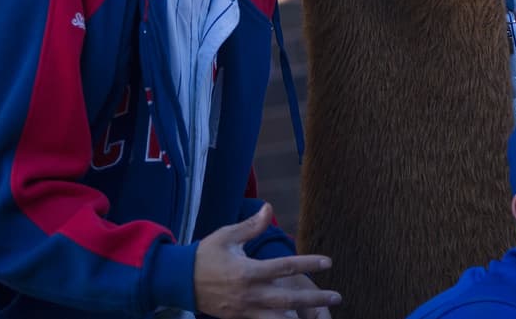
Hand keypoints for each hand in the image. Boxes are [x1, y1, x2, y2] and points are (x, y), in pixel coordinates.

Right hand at [194, 203, 341, 318]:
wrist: (178, 281)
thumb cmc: (205, 255)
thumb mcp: (227, 236)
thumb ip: (251, 226)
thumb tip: (269, 207)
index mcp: (248, 271)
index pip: (285, 267)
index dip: (309, 264)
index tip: (329, 262)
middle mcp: (249, 294)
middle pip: (288, 300)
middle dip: (315, 299)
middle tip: (337, 297)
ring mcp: (244, 310)